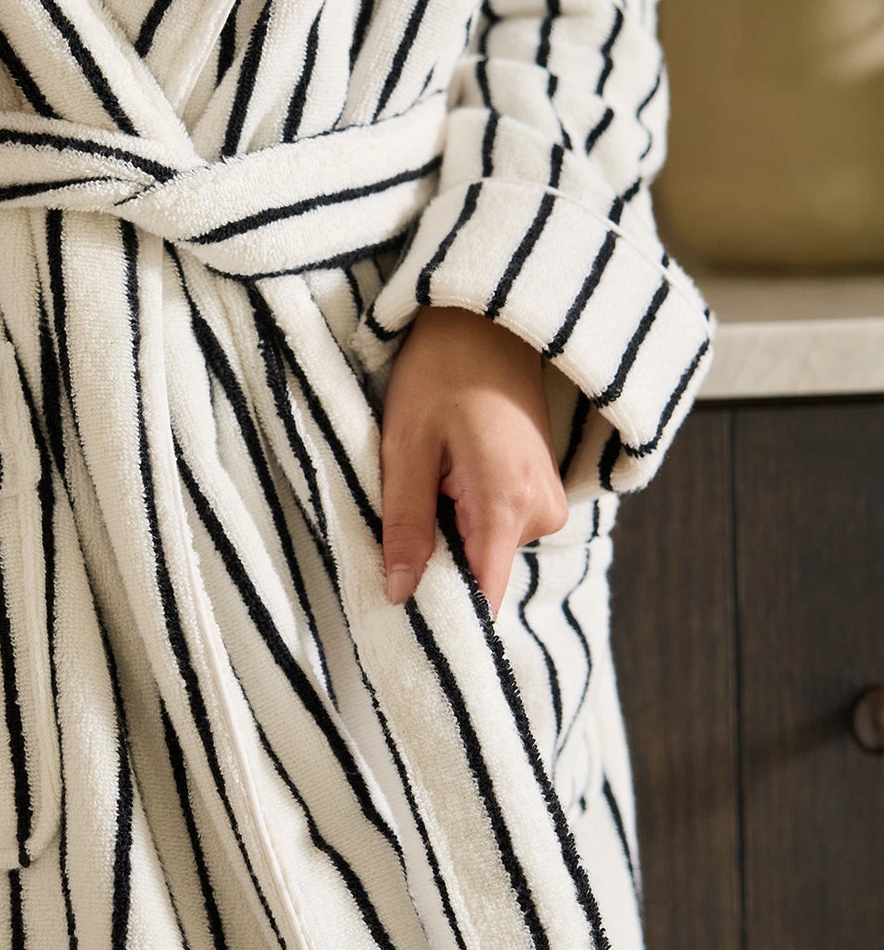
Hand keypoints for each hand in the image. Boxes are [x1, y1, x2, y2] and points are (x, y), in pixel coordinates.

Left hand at [380, 306, 567, 617]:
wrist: (487, 322)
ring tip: (430, 474)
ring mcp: (550, 502)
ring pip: (486, 548)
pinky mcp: (544, 490)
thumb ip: (404, 526)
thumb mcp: (406, 448)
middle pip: (479, 571)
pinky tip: (450, 472)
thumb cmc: (441, 374)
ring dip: (450, 526)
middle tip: (405, 506)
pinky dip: (467, 512)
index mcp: (507, 505)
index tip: (408, 627)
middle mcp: (543, 513)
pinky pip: (499, 526)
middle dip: (437, 555)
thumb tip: (399, 595)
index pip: (485, 597)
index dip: (446, 617)